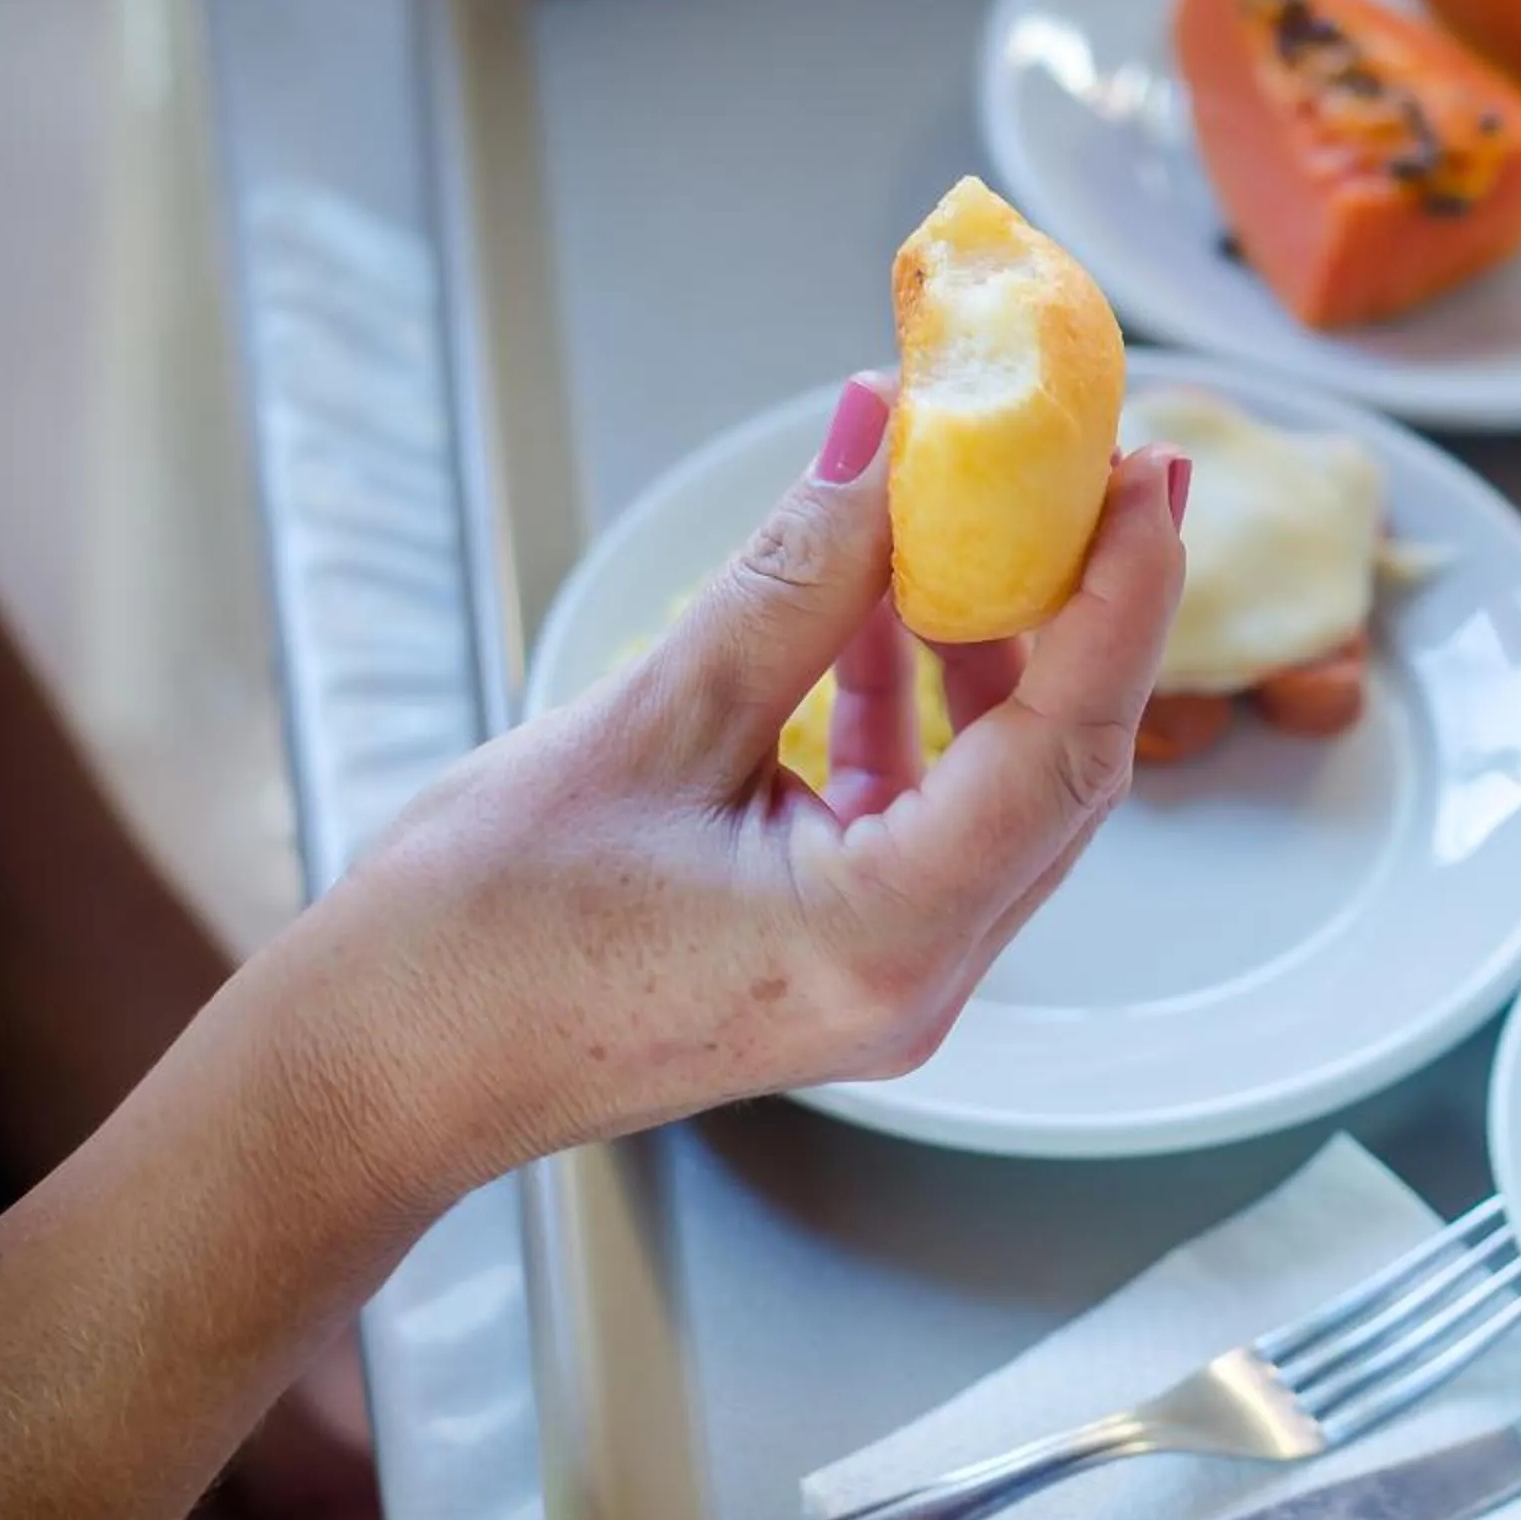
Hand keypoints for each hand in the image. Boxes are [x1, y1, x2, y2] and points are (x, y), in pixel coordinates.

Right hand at [317, 374, 1188, 1197]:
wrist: (379, 1076)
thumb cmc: (473, 939)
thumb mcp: (644, 725)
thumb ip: (790, 584)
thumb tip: (885, 442)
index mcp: (883, 940)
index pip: (1064, 751)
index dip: (1120, 602)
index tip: (1141, 476)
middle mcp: (917, 978)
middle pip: (1061, 770)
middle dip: (1089, 612)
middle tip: (1106, 467)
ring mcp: (889, 978)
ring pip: (1003, 790)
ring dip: (1001, 649)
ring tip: (993, 508)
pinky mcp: (847, 954)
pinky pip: (928, 814)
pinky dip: (922, 706)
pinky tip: (892, 600)